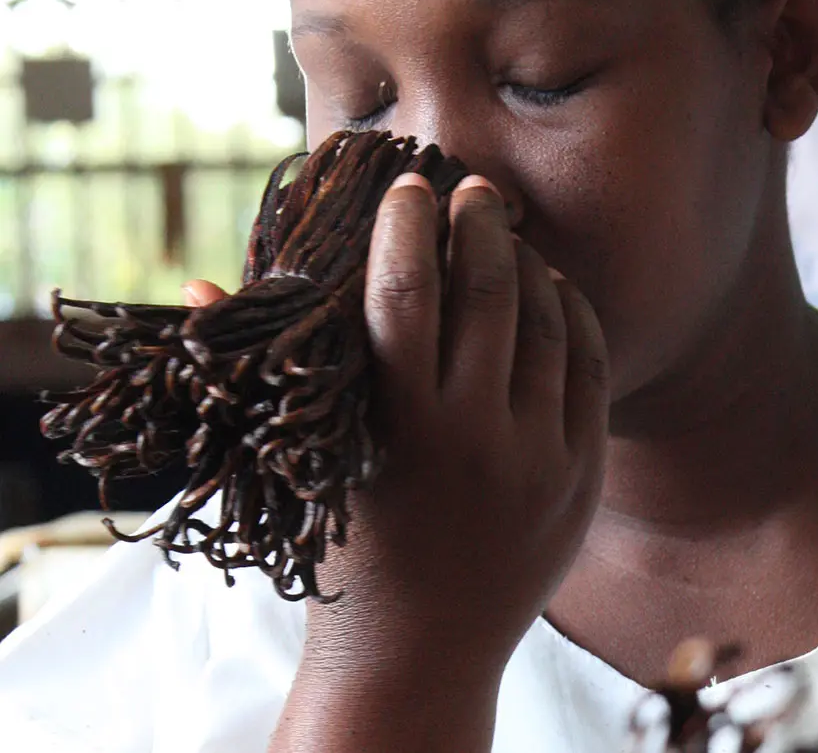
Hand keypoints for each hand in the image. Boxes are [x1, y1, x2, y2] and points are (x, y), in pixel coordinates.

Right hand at [186, 172, 608, 672]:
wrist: (422, 658)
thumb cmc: (349, 554)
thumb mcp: (305, 470)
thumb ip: (266, 377)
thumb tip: (201, 285)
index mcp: (397, 430)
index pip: (404, 293)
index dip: (406, 225)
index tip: (406, 184)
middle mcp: (475, 437)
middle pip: (489, 291)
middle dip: (479, 223)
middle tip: (470, 187)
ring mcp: (540, 457)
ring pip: (548, 321)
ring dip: (530, 264)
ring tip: (507, 237)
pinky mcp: (583, 473)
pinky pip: (591, 367)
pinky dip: (573, 315)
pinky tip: (554, 290)